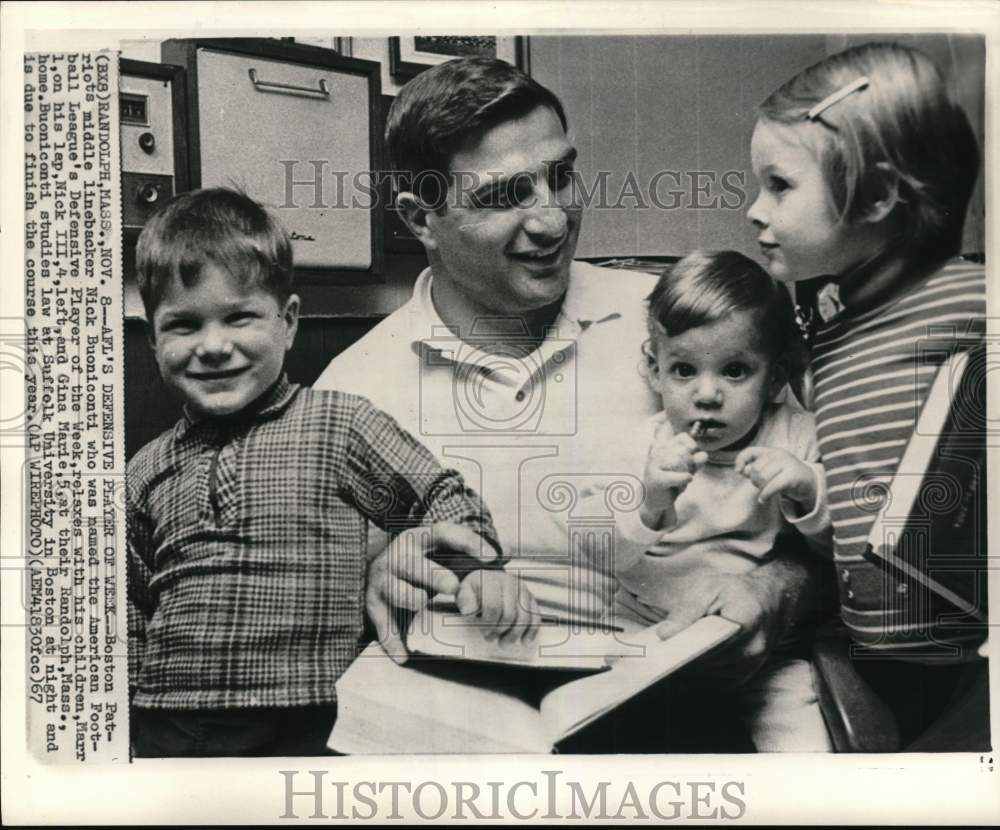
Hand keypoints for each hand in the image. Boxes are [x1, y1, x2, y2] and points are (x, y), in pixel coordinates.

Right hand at [366, 522, 499, 663]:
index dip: (467, 542)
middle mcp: (399, 557)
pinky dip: (391, 640)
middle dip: (433, 575)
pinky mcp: (373, 603)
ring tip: (423, 603)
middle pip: (414, 564)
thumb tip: (505, 554)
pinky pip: (381, 623)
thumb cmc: (419, 563)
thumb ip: (466, 554)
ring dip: (410, 598)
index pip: (444, 532)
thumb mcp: (438, 551)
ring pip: (394, 589)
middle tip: (454, 587)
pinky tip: (403, 654)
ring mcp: (383, 580)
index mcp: (420, 539)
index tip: (491, 557)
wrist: (377, 569)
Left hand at [456, 569, 541, 645]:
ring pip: (524, 618)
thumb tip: (468, 611)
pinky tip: (524, 641)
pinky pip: (536, 616)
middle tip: (490, 637)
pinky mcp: (531, 598)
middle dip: (499, 631)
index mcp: (492, 580)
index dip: (487, 622)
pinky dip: (532, 631)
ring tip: (504, 642)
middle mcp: (509, 583)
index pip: (493, 606)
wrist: (488, 579)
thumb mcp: (465, 591)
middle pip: (509, 614)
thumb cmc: (476, 588)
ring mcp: (522, 590)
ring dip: (513, 635)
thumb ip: (465, 600)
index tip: (482, 630)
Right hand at [641, 423, 707, 529]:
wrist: (655, 500)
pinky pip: (680, 475)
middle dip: (689, 465)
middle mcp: (655, 451)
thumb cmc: (671, 482)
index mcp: (661, 445)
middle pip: (685, 451)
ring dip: (686, 474)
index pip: (684, 437)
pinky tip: (682, 482)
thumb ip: (696, 460)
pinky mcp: (656, 478)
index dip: (691, 449)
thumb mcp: (686, 468)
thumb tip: (703, 455)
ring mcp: (654, 464)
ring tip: (677, 481)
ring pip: (682, 461)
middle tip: (681, 474)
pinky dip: (685, 479)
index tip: (687, 460)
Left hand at [651, 569, 786, 680]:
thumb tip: (663, 634)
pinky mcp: (743, 676)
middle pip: (706, 663)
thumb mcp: (710, 588)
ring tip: (664, 658)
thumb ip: (687, 611)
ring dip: (686, 670)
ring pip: (708, 677)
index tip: (660, 651)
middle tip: (653, 655)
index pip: (708, 643)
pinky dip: (697, 675)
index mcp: (745, 621)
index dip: (682, 648)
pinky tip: (682, 664)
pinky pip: (714, 682)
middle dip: (679, 660)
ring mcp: (750, 666)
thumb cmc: (737, 592)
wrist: (769, 602)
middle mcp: (752, 649)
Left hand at [735, 446, 816, 513]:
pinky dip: (765, 494)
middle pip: (755, 469)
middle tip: (762, 486)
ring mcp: (787, 463)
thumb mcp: (770, 470)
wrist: (810, 483)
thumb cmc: (786, 477)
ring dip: (761, 488)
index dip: (741, 460)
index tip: (738, 471)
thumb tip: (741, 470)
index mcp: (771, 451)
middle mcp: (779, 454)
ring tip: (766, 491)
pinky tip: (763, 499)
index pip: (750, 451)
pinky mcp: (792, 475)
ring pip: (762, 477)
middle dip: (755, 481)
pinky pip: (772, 486)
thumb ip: (754, 469)